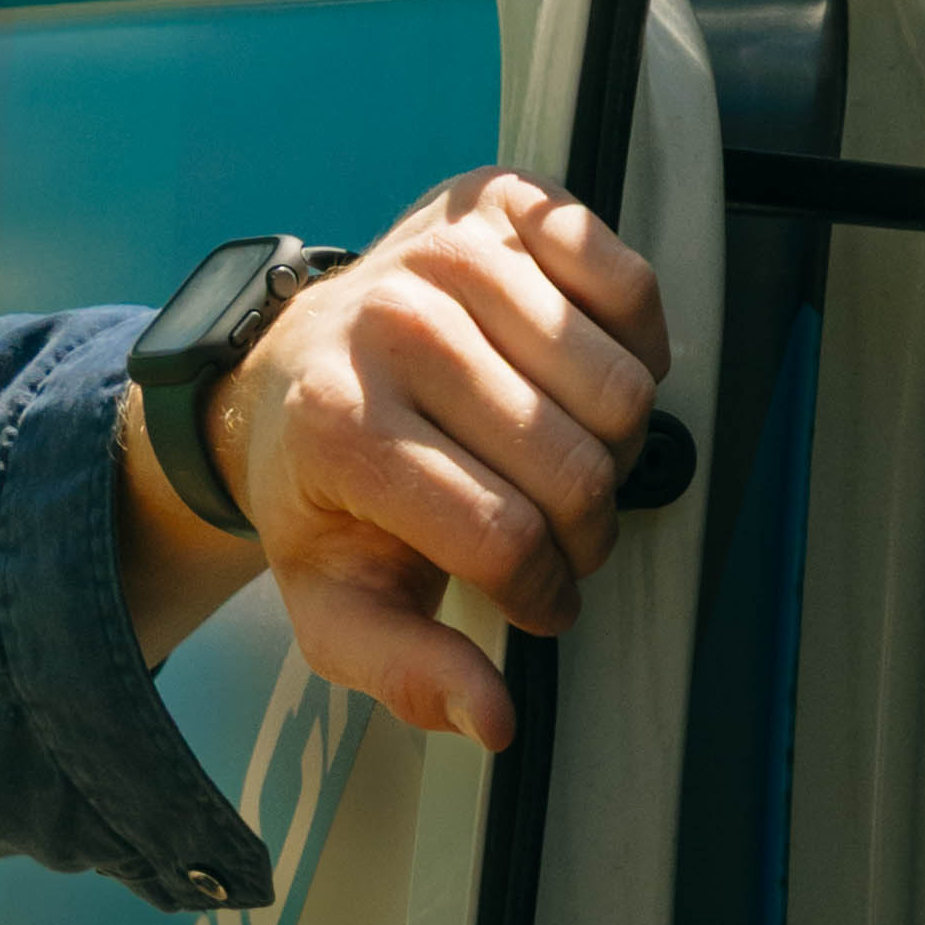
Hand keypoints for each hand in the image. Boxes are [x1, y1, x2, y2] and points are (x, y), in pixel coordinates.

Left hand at [113, 169, 671, 763]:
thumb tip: (493, 721)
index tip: (539, 606)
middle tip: (559, 540)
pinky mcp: (505, 203)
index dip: (543, 592)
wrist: (286, 369)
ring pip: (621, 385)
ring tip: (567, 461)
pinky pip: (632, 286)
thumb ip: (403, 670)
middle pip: (573, 463)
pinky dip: (638, 347)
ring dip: (618, 445)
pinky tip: (585, 381)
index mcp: (341, 427)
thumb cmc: (324, 488)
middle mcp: (395, 324)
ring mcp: (451, 252)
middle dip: (586, 530)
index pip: (501, 534)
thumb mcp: (333, 599)